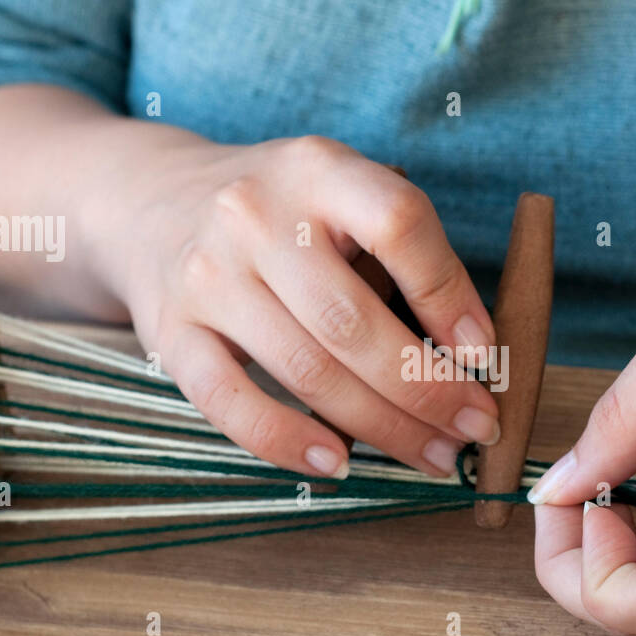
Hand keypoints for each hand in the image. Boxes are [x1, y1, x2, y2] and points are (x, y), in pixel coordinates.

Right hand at [108, 135, 500, 478]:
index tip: (485, 355)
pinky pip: (231, 403)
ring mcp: (207, 276)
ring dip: (381, 427)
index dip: (450, 294)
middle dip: (427, 390)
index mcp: (317, 170)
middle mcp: (255, 217)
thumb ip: (400, 252)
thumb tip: (473, 358)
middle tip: (475, 429)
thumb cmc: (281, 215)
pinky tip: (336, 465)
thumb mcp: (339, 192)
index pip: (398, 223)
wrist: (150, 201)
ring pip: (306, 370)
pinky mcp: (170, 331)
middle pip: (353, 321)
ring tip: (433, 456)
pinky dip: (288, 442)